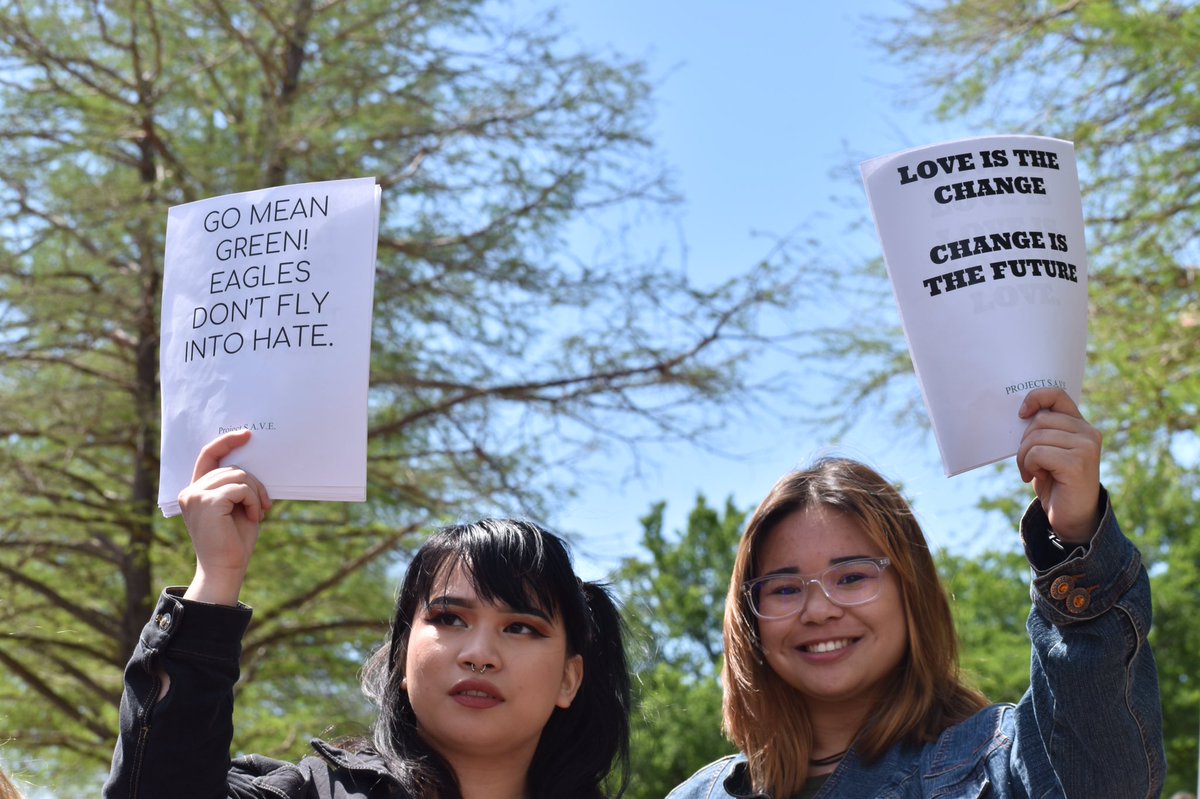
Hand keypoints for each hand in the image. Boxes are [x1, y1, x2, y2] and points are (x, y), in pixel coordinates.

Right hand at [178, 430, 271, 605]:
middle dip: (254, 484)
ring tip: (257, 512)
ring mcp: (195, 496)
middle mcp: (190, 491)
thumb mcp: (236, 507)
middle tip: (263, 505)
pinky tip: (254, 516)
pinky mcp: (207, 502)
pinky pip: (240, 488)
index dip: (226, 442)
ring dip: (255, 493)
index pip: (208, 456)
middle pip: (231, 468)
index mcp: (195, 491)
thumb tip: (252, 462)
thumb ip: (236, 486)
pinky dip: (253, 500)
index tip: (246, 434)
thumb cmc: (234, 542)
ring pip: (238, 475)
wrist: (226, 569)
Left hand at [1016, 388, 1101, 543]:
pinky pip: (1038, 453)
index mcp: (1081, 425)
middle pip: (1039, 420)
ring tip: (1032, 472)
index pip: (1057, 395)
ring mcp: (1086, 446)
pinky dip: (1029, 466)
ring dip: (1024, 457)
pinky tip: (1038, 478)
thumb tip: (1020, 412)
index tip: (1021, 414)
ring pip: (1036, 437)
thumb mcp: (1048, 451)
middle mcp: (1088, 432)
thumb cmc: (1055, 482)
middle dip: (1024, 442)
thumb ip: (1042, 431)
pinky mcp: (1078, 462)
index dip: (1035, 398)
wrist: (1072, 517)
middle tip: (1028, 464)